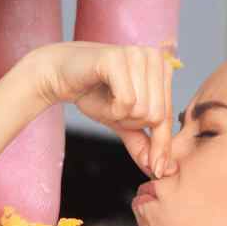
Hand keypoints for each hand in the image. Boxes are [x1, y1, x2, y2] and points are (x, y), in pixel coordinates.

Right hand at [34, 41, 179, 179]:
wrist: (59, 75)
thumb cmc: (93, 93)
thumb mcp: (121, 121)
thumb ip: (142, 142)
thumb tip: (158, 169)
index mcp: (162, 69)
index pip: (167, 115)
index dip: (161, 145)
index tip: (159, 171)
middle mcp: (155, 57)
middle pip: (156, 116)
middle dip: (130, 123)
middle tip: (112, 107)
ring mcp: (137, 54)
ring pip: (142, 110)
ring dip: (119, 115)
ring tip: (106, 97)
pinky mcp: (118, 58)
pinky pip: (126, 102)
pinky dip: (111, 108)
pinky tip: (101, 92)